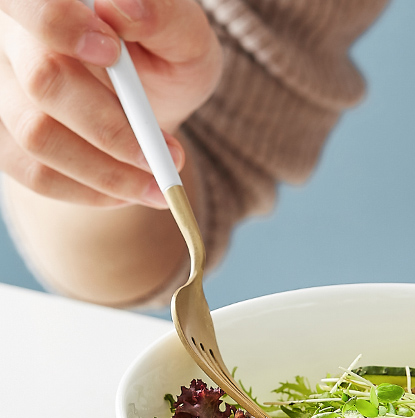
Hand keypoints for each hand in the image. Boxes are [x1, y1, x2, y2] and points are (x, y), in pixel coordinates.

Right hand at [0, 0, 220, 207]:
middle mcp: (13, 38)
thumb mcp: (186, 37)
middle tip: (170, 154)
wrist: (151, 103)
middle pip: (41, 80)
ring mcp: (4, 88)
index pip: (26, 0)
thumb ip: (165, 17)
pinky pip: (34, 173)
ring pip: (36, 136)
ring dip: (108, 171)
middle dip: (112, 129)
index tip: (111, 51)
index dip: (58, 22)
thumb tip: (125, 7)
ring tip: (160, 181)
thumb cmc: (167, 60)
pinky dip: (90, 191)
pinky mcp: (7, 136)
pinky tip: (129, 191)